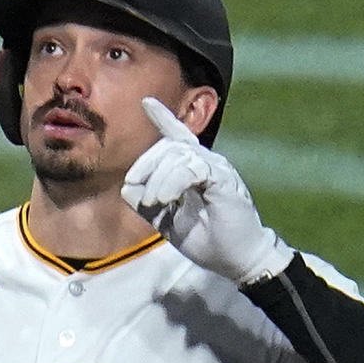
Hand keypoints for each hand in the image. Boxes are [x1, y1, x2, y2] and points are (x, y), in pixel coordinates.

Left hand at [121, 98, 291, 284]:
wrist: (236, 259)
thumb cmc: (207, 240)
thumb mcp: (167, 222)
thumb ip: (148, 205)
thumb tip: (127, 188)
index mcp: (195, 170)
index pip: (178, 138)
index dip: (163, 118)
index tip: (146, 102)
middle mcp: (208, 163)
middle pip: (169, 146)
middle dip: (146, 163)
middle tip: (133, 185)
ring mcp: (217, 169)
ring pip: (178, 155)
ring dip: (158, 178)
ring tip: (152, 201)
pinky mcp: (224, 179)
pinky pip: (194, 168)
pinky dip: (174, 182)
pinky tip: (166, 198)